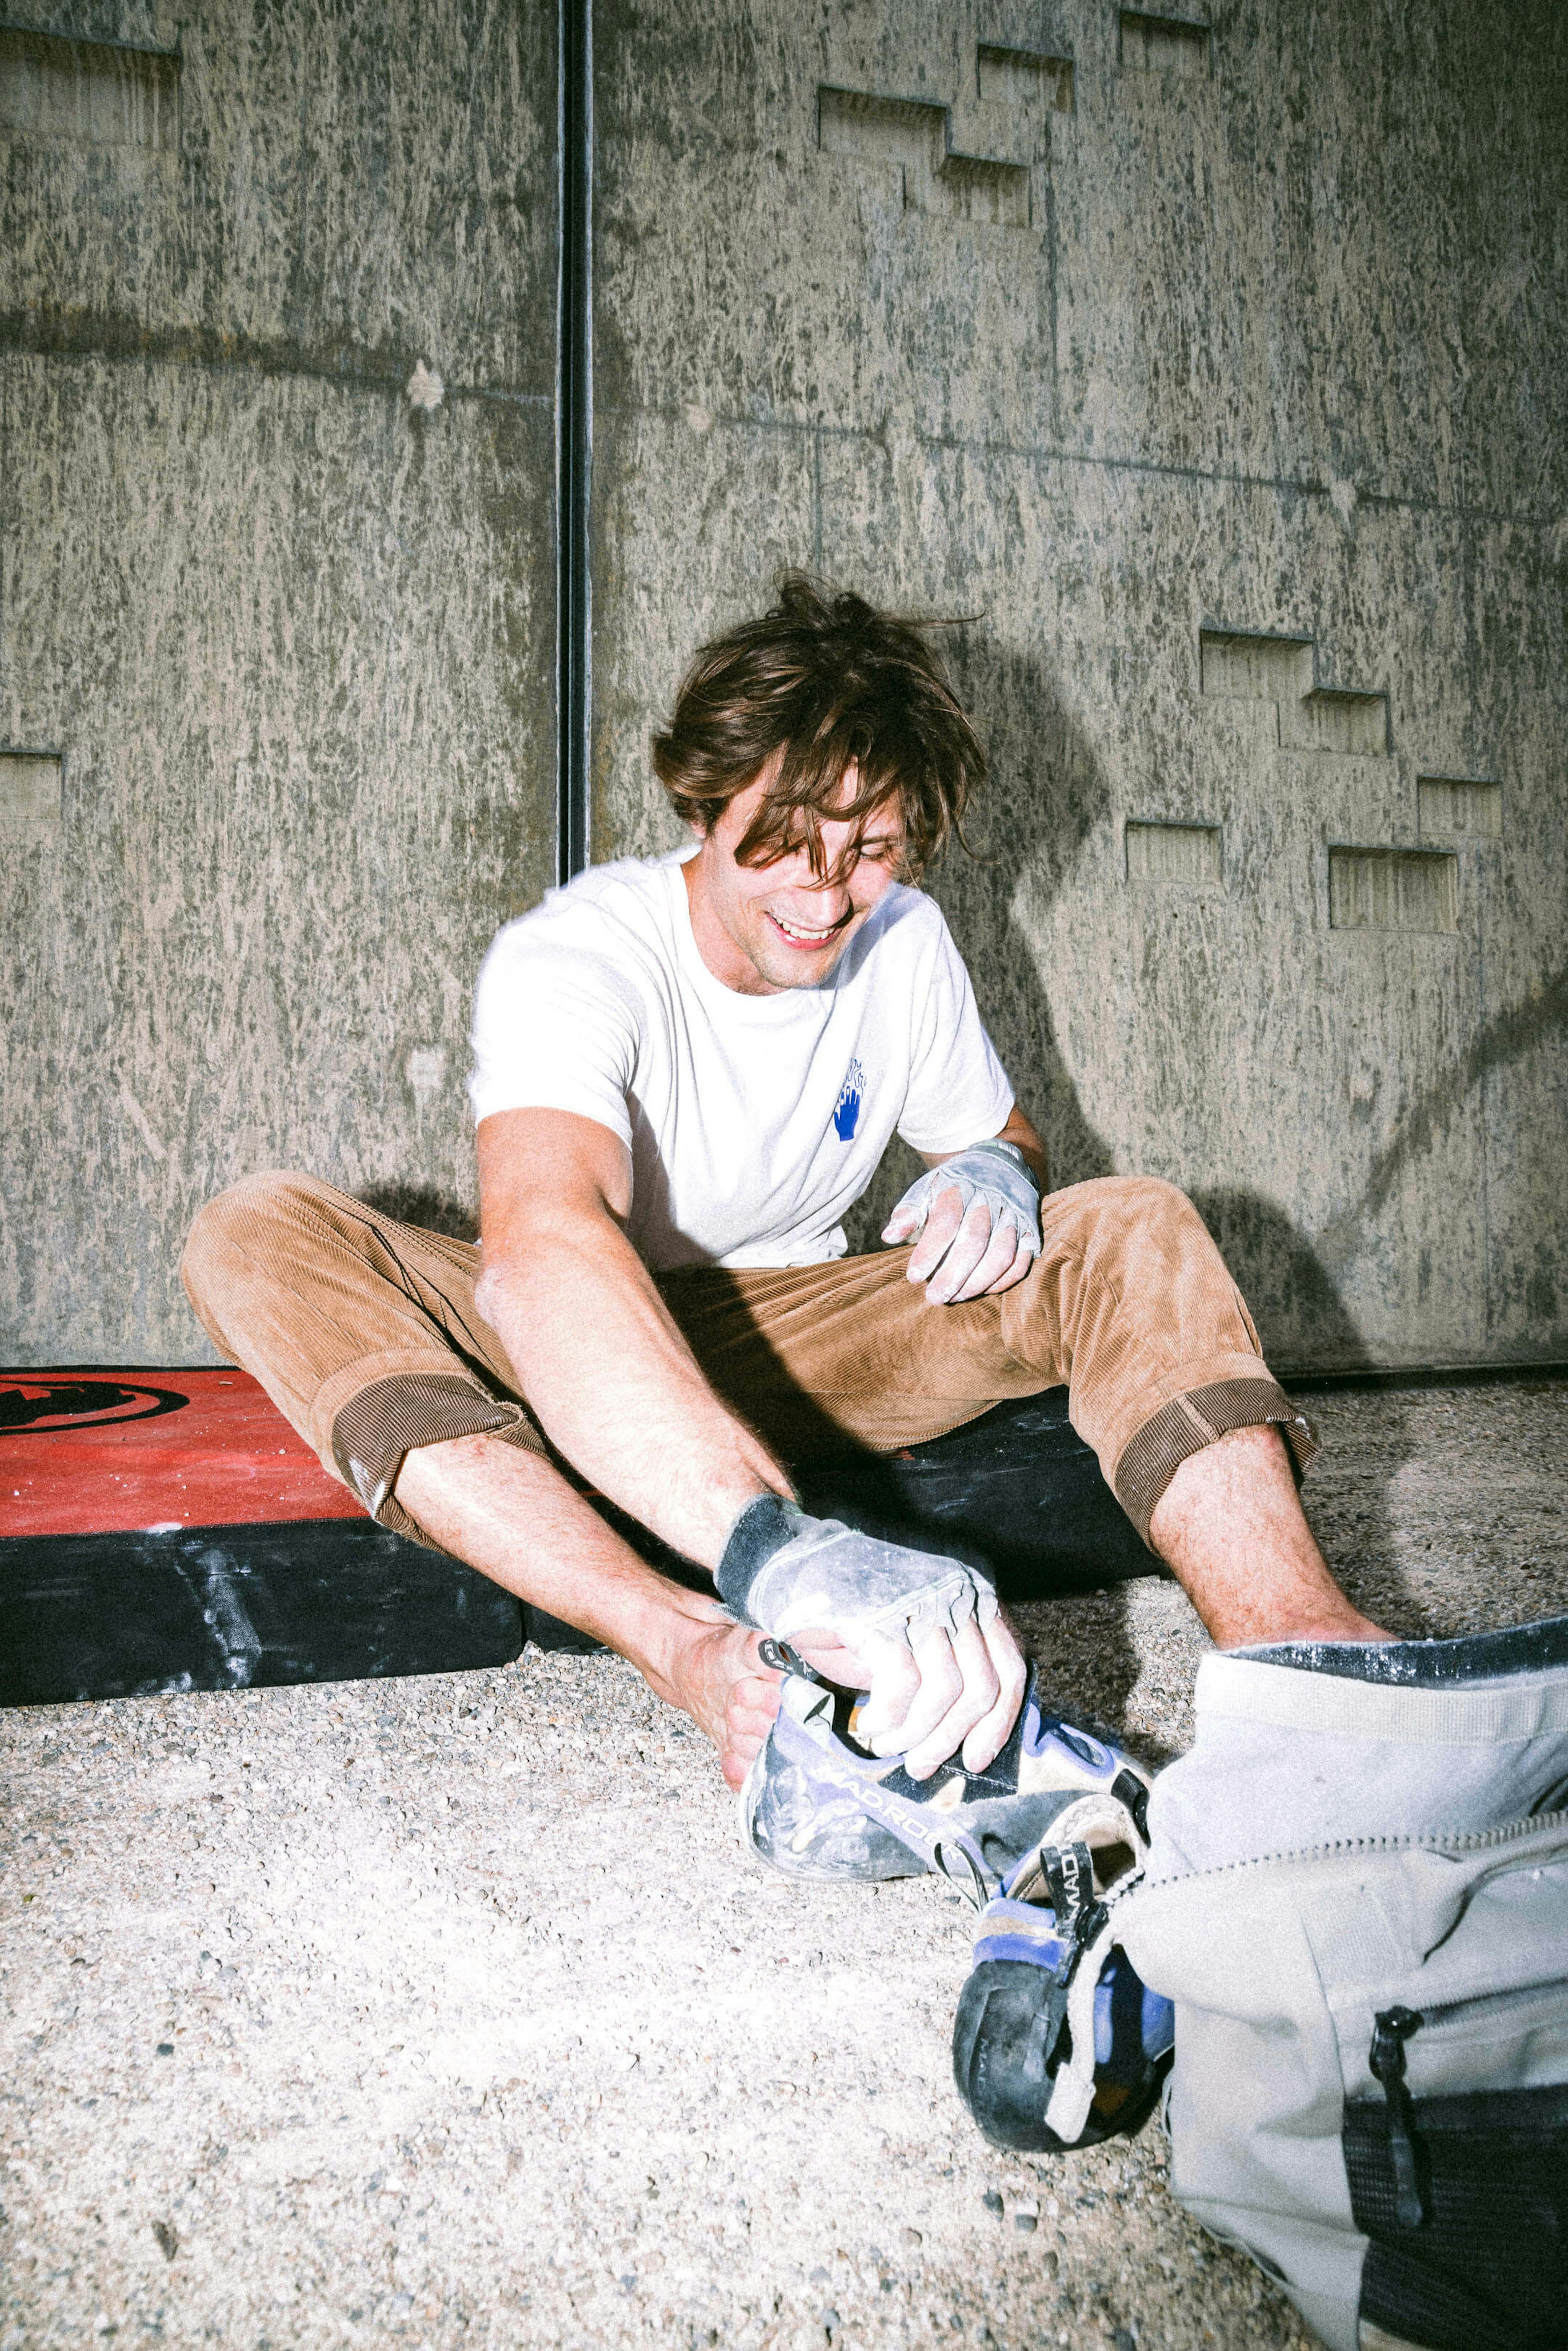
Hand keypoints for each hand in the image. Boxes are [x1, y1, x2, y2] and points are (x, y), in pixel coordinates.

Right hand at [730, 1509, 1026, 1777]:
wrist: (786, 1563)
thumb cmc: (847, 1609)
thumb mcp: (909, 1637)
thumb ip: (944, 1669)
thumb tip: (964, 1734)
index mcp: (972, 1593)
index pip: (1011, 1666)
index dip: (998, 1722)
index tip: (973, 1759)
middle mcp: (957, 1589)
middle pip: (982, 1685)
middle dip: (951, 1738)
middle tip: (921, 1766)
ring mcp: (922, 1596)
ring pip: (946, 1689)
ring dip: (915, 1733)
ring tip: (887, 1744)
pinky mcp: (884, 1610)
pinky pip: (903, 1682)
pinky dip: (887, 1716)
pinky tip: (867, 1724)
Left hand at [882, 1140, 1040, 1304]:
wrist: (1001, 1164)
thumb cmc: (955, 1185)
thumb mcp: (928, 1188)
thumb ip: (909, 1212)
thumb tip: (889, 1237)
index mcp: (961, 1186)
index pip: (946, 1221)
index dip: (930, 1251)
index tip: (913, 1277)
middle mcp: (991, 1199)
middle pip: (974, 1241)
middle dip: (953, 1274)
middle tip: (934, 1298)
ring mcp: (1015, 1214)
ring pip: (1001, 1254)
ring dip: (978, 1282)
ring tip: (956, 1297)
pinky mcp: (1030, 1229)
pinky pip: (1021, 1261)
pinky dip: (1002, 1281)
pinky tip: (981, 1291)